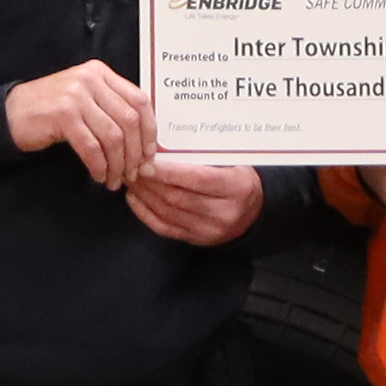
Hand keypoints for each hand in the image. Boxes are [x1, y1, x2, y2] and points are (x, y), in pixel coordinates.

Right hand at [4, 62, 154, 187]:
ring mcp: (75, 95)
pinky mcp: (63, 114)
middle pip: (129, 120)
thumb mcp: (85, 98)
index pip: (139, 100)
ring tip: (115, 179)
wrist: (11, 114)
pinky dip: (99, 165)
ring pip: (112, 136)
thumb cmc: (51, 110)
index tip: (150, 154)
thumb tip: (144, 139)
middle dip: (136, 153)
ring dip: (118, 164)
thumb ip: (111, 107)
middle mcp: (90, 79)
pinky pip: (91, 146)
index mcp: (100, 73)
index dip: (150, 131)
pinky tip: (99, 175)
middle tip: (134, 173)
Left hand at [123, 154, 263, 247]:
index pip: (198, 179)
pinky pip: (165, 228)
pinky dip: (146, 213)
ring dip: (145, 196)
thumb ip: (203, 155)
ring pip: (169, 213)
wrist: (254, 209)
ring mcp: (211, 231)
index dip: (168, 173)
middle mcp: (225, 213)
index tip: (146, 164)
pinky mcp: (198, 240)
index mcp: (237, 187)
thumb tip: (163, 145)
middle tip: (132, 168)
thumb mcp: (231, 161)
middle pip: (179, 198)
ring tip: (132, 180)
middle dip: (150, 183)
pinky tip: (135, 199)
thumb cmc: (237, 177)